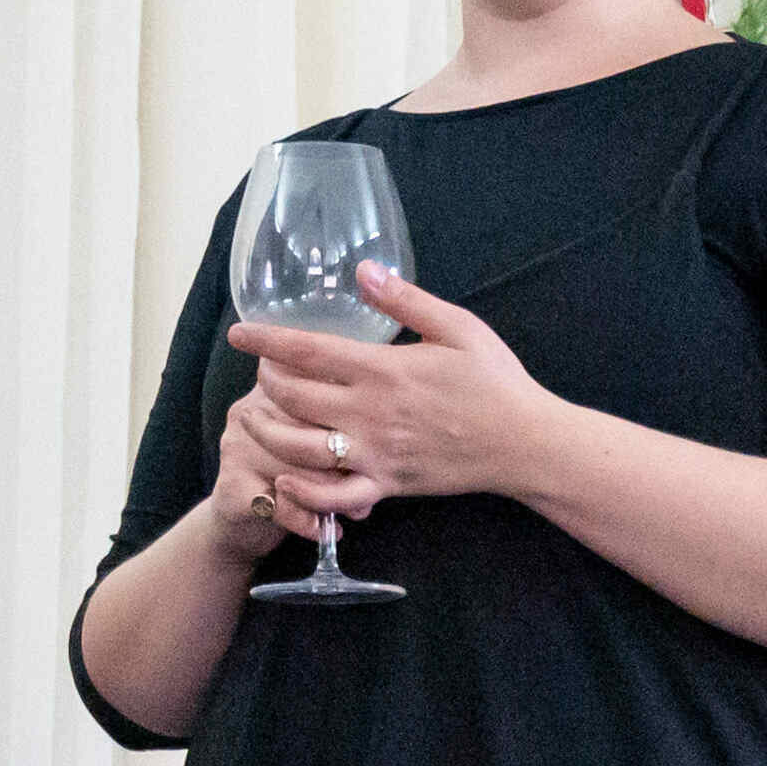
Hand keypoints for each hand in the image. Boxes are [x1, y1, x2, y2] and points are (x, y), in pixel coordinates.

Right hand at [205, 379, 371, 562]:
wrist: (243, 519)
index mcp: (279, 390)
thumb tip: (384, 458)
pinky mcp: (232, 483)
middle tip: (367, 492)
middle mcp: (253, 410)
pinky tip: (324, 530)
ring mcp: (239, 446)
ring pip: (300, 470)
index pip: (323, 394)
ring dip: (331, 498)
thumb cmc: (296, 477)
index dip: (354, 426)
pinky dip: (308, 522)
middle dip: (347, 468)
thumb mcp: (322, 449)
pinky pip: (281, 504)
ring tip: (353, 512)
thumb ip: (347, 437)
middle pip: (312, 431)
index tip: (375, 455)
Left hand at [228, 262, 557, 511]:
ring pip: (296, 446)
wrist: (526, 443)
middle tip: (263, 371)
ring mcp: (375, 452)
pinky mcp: (386, 484)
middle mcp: (369, 412)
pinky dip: (302, 489)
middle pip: (291, 396)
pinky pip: (331, 495)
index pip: (305, 350)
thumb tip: (363, 270)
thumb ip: (406, 300)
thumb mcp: (459, 327)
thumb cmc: (497, 381)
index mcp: (383, 369)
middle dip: (265, 381)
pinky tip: (286, 476)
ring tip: (255, 418)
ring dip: (266, 431)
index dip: (264, 339)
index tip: (239, 333)